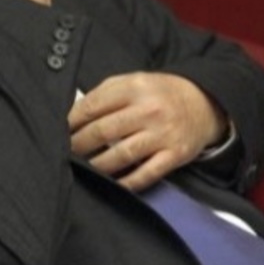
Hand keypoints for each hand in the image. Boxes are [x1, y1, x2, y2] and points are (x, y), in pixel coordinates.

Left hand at [68, 72, 225, 191]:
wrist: (204, 103)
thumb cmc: (159, 93)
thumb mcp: (134, 81)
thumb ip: (105, 93)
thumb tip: (73, 114)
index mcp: (135, 87)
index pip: (94, 105)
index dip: (71, 120)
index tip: (59, 129)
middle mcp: (149, 110)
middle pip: (103, 130)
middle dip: (78, 144)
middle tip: (66, 151)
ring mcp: (163, 134)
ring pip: (121, 154)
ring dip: (97, 164)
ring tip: (83, 167)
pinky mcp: (174, 155)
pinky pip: (146, 174)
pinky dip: (126, 182)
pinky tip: (111, 183)